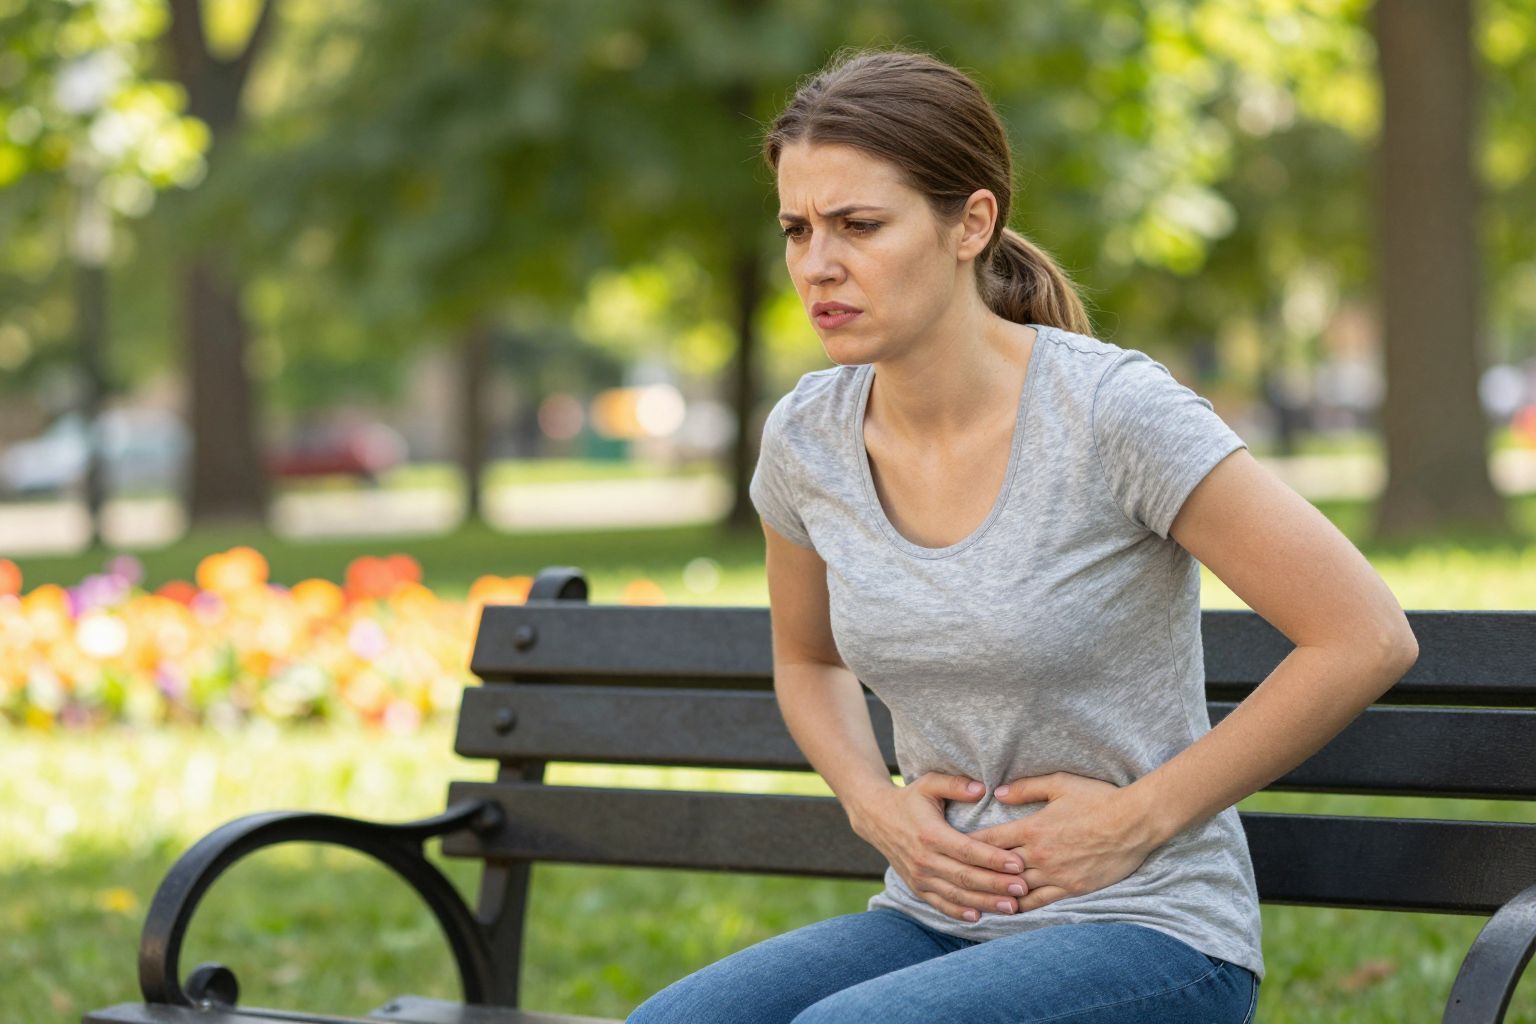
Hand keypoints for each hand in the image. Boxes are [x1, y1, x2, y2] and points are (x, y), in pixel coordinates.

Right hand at [849, 772, 1030, 922]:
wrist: (876, 817)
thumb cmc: (909, 799)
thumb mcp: (929, 784)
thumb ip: (955, 784)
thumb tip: (982, 789)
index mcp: (931, 834)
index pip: (968, 850)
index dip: (994, 859)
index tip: (1018, 864)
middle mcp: (924, 859)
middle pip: (966, 877)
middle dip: (996, 884)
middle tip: (1024, 888)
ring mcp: (919, 876)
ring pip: (956, 895)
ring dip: (985, 902)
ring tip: (1012, 906)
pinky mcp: (916, 887)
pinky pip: (939, 904)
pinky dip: (958, 912)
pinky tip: (979, 916)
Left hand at [968, 771, 1159, 912]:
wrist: (1134, 822)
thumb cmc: (1098, 798)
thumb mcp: (1059, 783)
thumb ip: (1025, 789)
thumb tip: (996, 794)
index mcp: (1032, 828)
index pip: (990, 840)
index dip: (967, 845)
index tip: (949, 848)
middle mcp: (1039, 855)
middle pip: (996, 868)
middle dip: (974, 873)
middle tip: (953, 878)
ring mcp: (1055, 874)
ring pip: (1015, 889)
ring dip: (994, 893)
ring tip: (974, 898)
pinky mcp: (1072, 888)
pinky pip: (1040, 902)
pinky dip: (1021, 906)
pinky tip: (1008, 909)